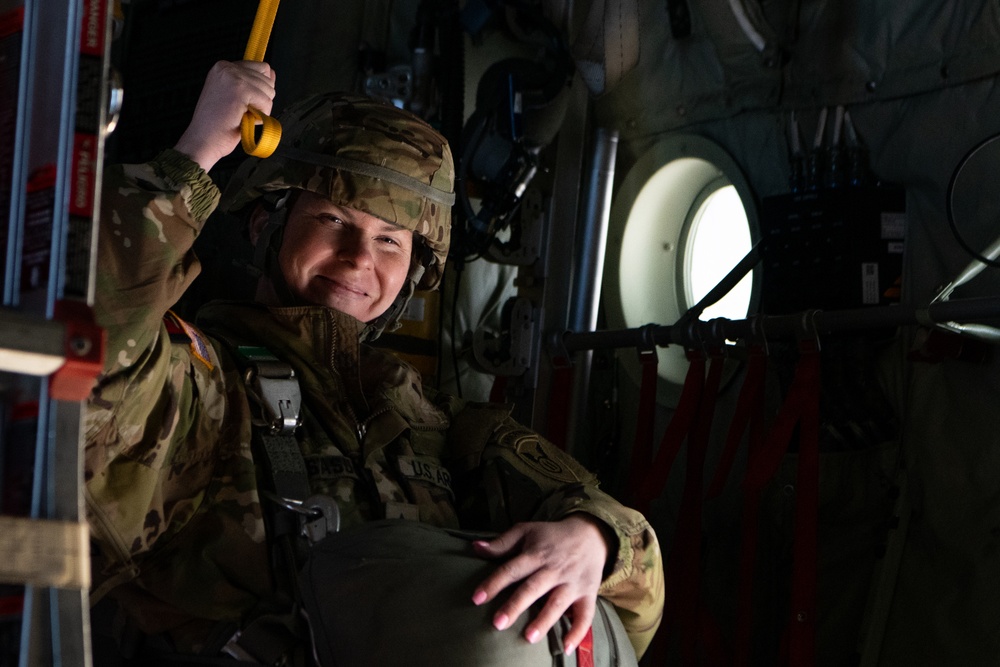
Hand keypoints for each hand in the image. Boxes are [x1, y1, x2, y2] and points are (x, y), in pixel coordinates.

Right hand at [173, 60, 276, 171]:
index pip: (261, 68)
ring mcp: (232, 76)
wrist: (202, 141)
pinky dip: (260, 116)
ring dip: (260, 109)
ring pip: (269, 91)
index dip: (260, 90)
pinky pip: (266, 102)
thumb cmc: (217, 125)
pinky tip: (243, 119)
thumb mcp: (237, 97)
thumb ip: (255, 83)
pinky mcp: (239, 90)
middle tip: (240, 111)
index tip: (245, 102)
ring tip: (240, 116)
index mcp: (223, 67)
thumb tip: (272, 74)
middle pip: (267, 79)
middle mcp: (226, 67)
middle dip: (260, 100)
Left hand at [471, 515, 610, 653]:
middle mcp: (554, 569)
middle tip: (497, 623)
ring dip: (544, 620)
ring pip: (558, 603)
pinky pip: (585, 615)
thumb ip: (501, 543)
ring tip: (528, 637)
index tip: (477, 598)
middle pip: (533, 588)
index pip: (512, 569)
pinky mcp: (588, 594)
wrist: (590, 535)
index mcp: (536, 554)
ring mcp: (572, 583)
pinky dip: (578, 632)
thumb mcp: (527, 531)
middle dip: (516, 605)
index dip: (494, 583)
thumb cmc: (551, 536)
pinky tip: (566, 647)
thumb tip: (475, 547)